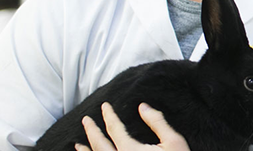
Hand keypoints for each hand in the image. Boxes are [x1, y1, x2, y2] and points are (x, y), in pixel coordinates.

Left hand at [75, 102, 189, 150]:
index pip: (114, 128)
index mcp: (130, 150)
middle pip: (99, 144)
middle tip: (86, 120)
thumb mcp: (174, 141)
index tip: (105, 106)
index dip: (109, 115)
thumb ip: (157, 122)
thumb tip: (143, 107)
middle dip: (91, 130)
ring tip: (78, 144)